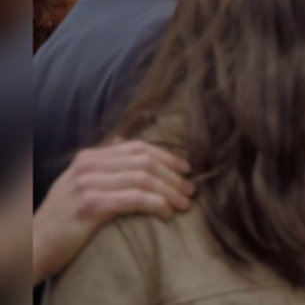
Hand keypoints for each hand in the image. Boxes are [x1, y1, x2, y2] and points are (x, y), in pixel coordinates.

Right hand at [32, 140, 193, 284]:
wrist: (35, 242)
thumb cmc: (63, 216)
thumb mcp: (79, 182)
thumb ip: (102, 163)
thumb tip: (125, 142)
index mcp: (89, 157)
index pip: (138, 147)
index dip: (167, 157)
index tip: (186, 169)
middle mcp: (88, 165)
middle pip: (145, 162)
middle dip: (173, 176)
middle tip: (190, 190)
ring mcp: (88, 183)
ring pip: (144, 179)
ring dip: (170, 192)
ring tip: (184, 204)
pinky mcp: (91, 204)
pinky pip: (135, 199)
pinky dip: (156, 204)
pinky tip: (166, 213)